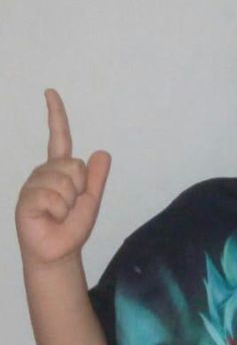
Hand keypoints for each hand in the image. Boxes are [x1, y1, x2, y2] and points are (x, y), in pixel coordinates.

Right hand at [15, 89, 110, 266]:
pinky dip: (58, 210)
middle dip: (80, 188)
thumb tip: (103, 152)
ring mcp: (33, 184)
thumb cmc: (71, 228)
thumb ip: (96, 178)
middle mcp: (44, 173)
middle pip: (74, 165)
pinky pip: (52, 196)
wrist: (58, 252)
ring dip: (68, 202)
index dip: (55, 115)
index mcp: (59, 170)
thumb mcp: (90, 201)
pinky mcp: (26, 199)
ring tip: (59, 214)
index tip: (50, 92)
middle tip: (70, 206)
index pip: (59, 138)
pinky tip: (50, 218)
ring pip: (64, 181)